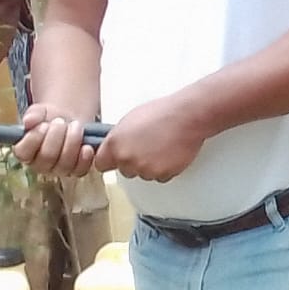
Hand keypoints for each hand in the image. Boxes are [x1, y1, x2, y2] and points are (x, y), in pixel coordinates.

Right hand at [13, 104, 96, 175]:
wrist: (70, 121)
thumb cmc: (50, 118)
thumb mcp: (40, 112)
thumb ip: (33, 115)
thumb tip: (28, 121)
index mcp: (25, 152)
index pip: (23, 153)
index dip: (34, 138)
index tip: (43, 124)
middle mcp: (40, 165)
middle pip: (47, 157)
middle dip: (56, 136)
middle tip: (61, 121)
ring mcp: (59, 169)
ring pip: (64, 164)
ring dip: (72, 141)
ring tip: (75, 125)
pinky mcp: (76, 170)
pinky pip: (80, 170)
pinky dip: (84, 158)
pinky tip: (86, 146)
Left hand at [93, 93, 208, 182]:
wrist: (187, 116)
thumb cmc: (162, 112)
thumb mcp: (130, 119)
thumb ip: (118, 137)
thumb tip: (116, 145)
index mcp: (115, 144)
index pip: (101, 164)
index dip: (111, 160)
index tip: (117, 158)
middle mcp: (127, 159)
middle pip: (124, 170)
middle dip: (133, 162)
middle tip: (146, 147)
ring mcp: (144, 169)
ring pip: (143, 174)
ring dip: (150, 165)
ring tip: (161, 147)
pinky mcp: (162, 174)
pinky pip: (160, 177)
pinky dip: (164, 168)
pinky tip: (170, 153)